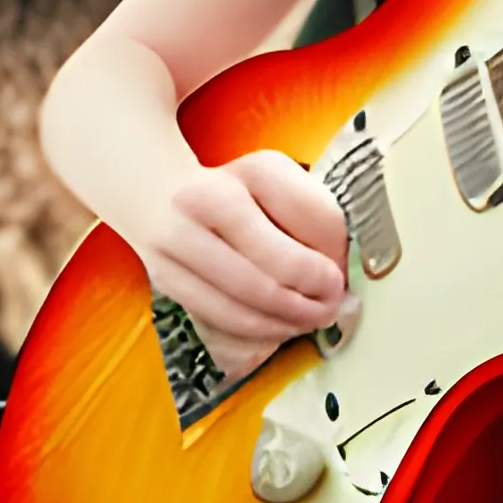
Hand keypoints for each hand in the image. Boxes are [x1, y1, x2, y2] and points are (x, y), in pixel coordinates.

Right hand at [139, 151, 348, 383]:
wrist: (159, 192)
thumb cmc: (238, 191)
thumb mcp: (281, 184)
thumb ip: (313, 220)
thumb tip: (336, 279)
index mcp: (256, 171)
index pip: (311, 218)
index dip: (334, 256)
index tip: (343, 275)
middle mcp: (209, 201)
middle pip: (273, 268)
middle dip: (309, 299)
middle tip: (332, 310)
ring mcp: (179, 241)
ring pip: (243, 301)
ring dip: (285, 321)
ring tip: (310, 323)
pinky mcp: (166, 278)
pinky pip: (219, 317)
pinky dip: (255, 330)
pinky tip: (277, 328)